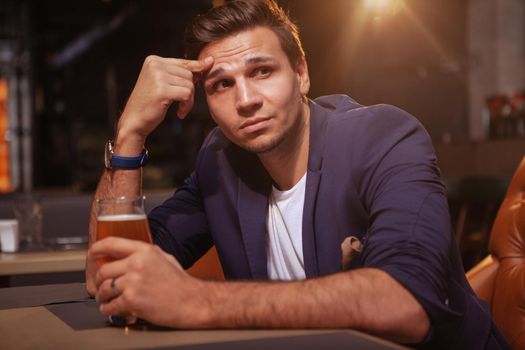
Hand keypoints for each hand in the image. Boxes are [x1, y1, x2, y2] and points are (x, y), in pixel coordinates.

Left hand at [89, 237, 210, 327]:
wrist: (192, 301)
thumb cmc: (180, 282)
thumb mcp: (164, 258)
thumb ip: (144, 255)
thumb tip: (126, 256)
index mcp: (144, 250)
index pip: (111, 243)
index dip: (96, 249)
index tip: (92, 255)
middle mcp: (137, 263)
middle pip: (103, 270)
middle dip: (99, 282)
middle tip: (102, 287)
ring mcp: (133, 281)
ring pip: (103, 289)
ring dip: (102, 297)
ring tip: (108, 300)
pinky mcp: (131, 300)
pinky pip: (109, 306)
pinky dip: (108, 310)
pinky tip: (113, 310)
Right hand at [115, 55, 213, 153]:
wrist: (134, 120)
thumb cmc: (150, 103)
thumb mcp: (163, 83)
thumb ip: (180, 73)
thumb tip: (208, 62)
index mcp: (154, 60)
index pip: (183, 62)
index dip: (197, 67)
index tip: (209, 63)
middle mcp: (155, 65)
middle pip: (188, 74)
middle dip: (190, 90)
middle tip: (183, 103)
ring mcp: (157, 77)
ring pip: (189, 85)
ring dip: (189, 100)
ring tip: (180, 108)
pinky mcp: (162, 90)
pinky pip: (187, 94)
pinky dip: (187, 105)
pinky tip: (180, 113)